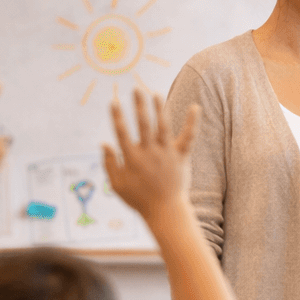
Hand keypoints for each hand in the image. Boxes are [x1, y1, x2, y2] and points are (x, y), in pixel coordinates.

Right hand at [102, 88, 198, 220]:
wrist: (165, 211)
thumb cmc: (138, 200)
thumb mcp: (117, 185)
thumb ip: (109, 163)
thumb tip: (104, 142)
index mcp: (132, 158)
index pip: (122, 132)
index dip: (117, 116)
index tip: (114, 101)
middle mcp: (149, 152)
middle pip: (143, 124)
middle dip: (139, 105)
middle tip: (136, 89)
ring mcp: (166, 153)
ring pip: (162, 126)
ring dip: (159, 108)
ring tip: (154, 93)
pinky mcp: (181, 157)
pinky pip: (188, 137)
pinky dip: (192, 122)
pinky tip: (195, 106)